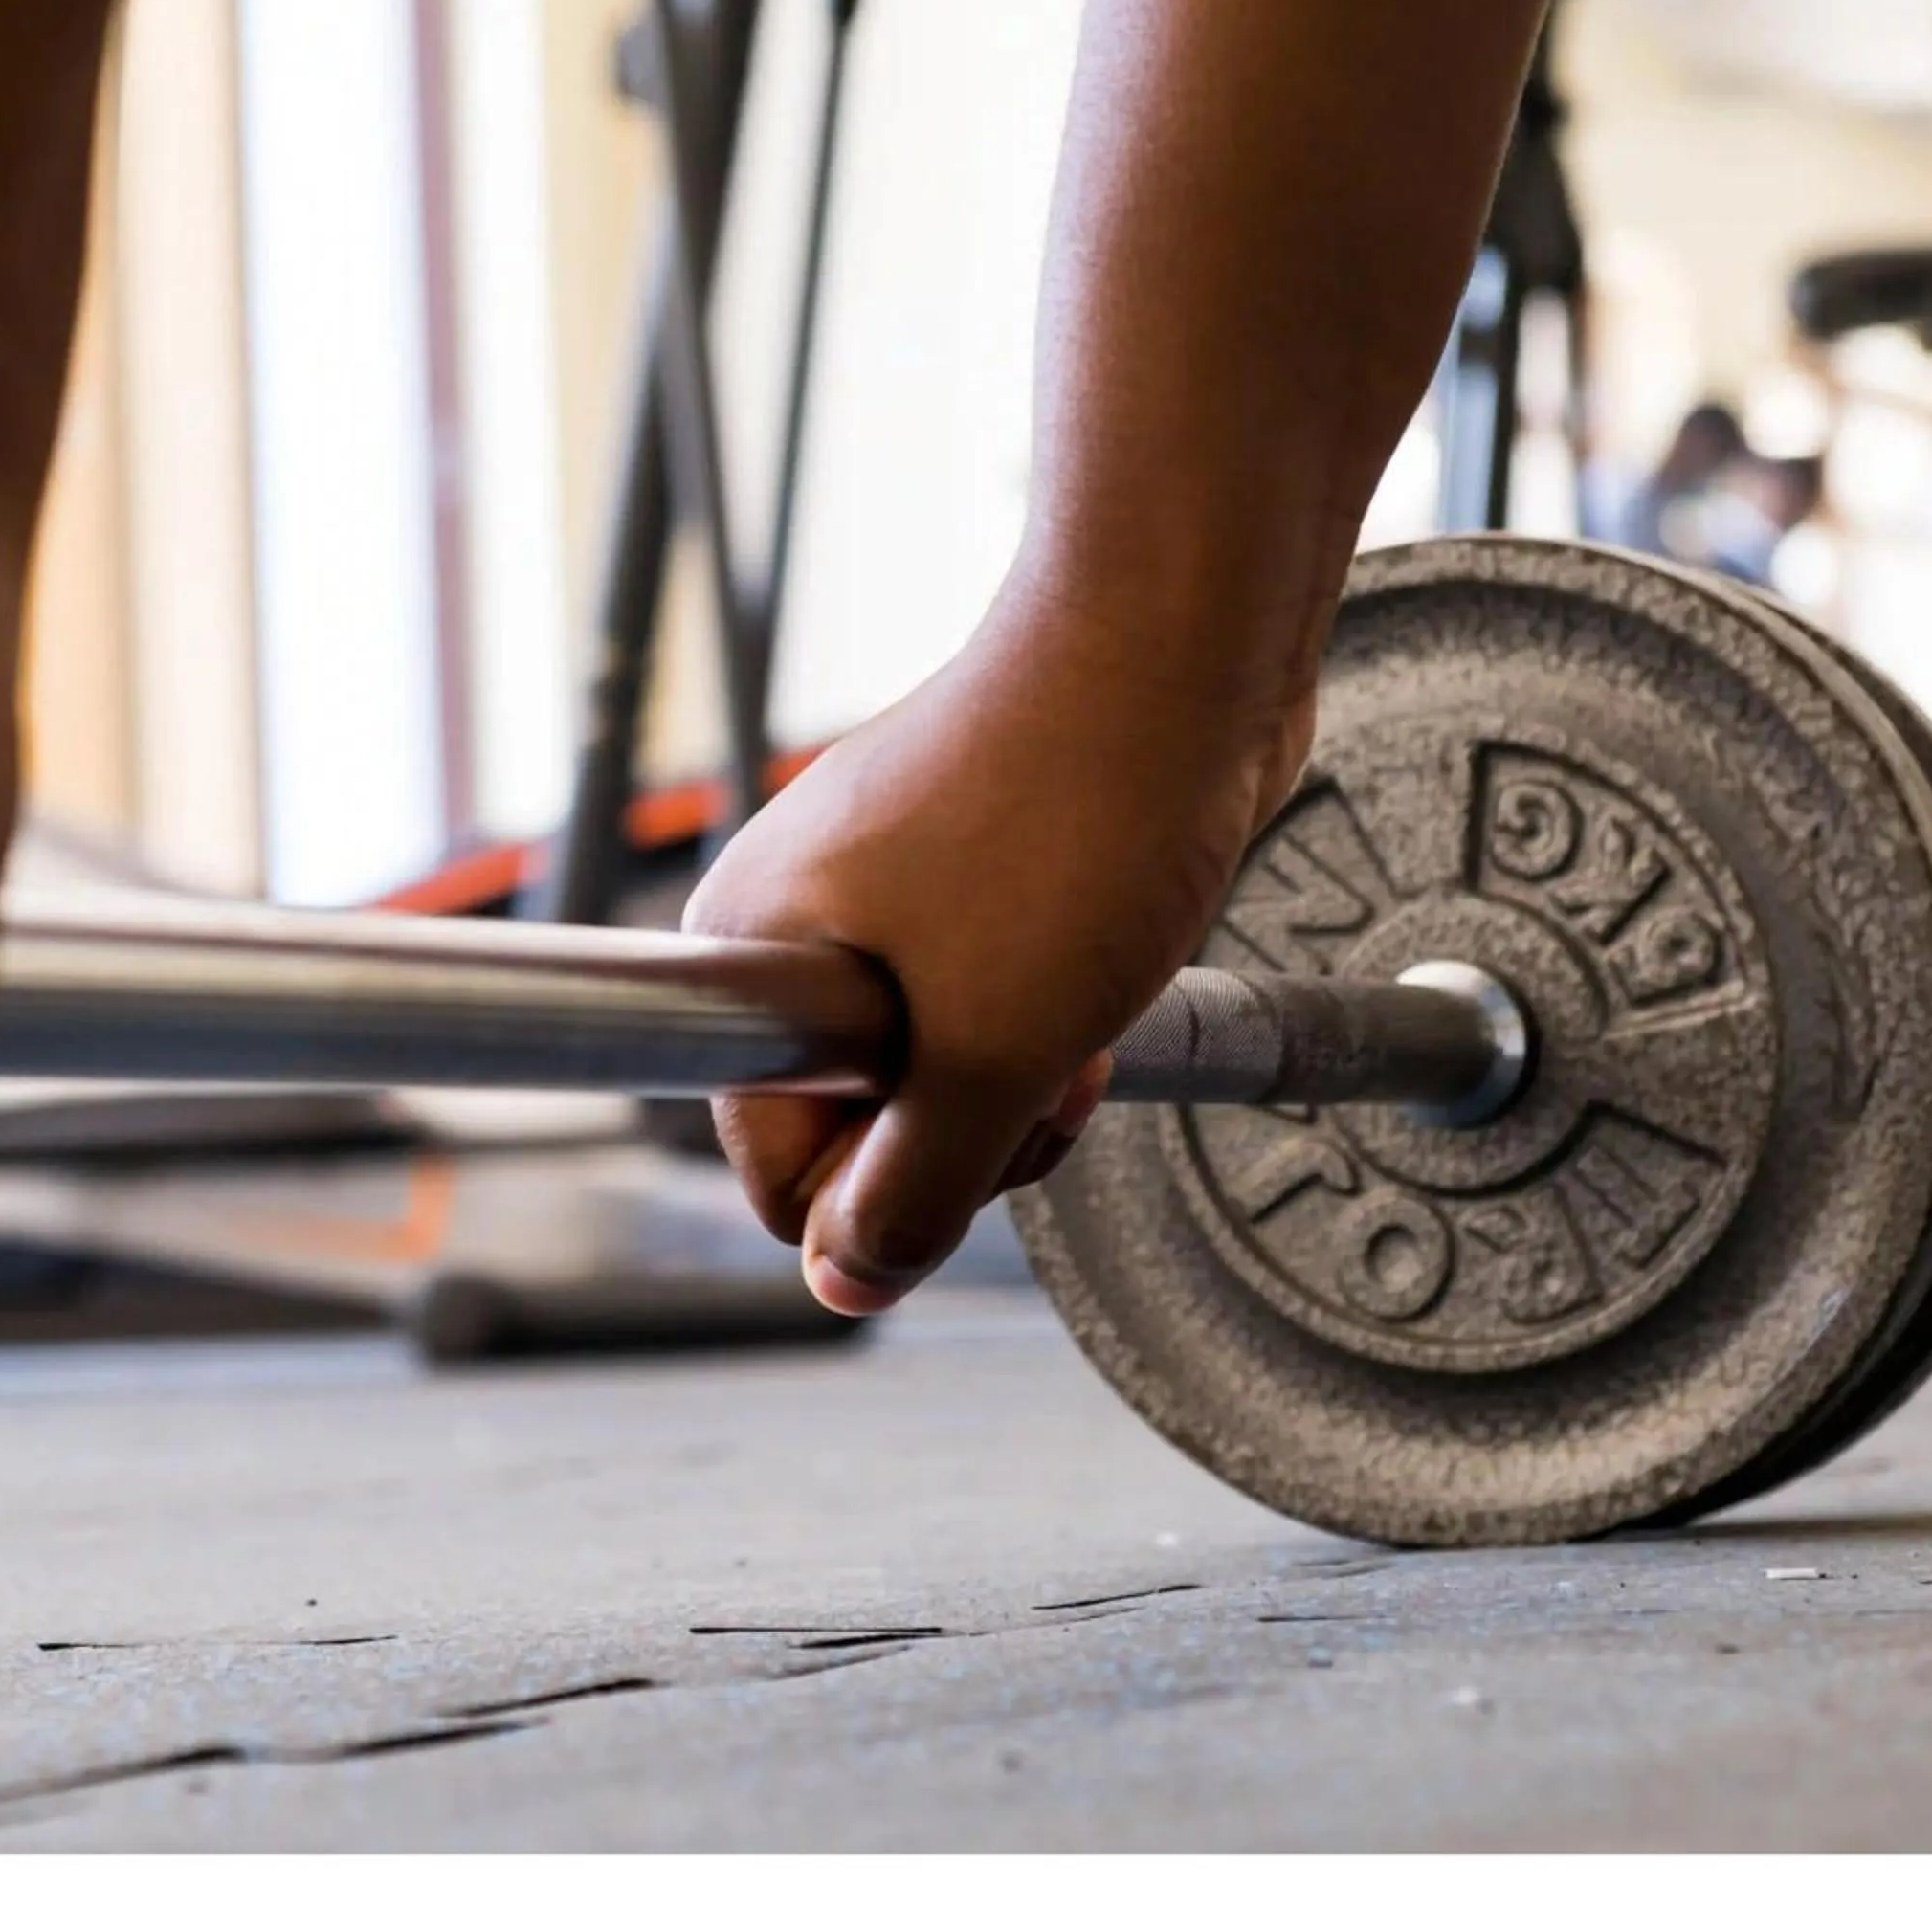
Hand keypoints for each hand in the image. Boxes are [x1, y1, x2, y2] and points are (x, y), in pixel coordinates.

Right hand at [685, 593, 1312, 1314]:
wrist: (1181, 645)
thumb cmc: (1075, 812)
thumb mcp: (993, 1050)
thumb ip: (910, 1193)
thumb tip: (844, 1286)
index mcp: (750, 951)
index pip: (777, 1171)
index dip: (889, 1188)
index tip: (979, 1118)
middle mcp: (791, 916)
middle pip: (856, 1124)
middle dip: (967, 1129)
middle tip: (1044, 1054)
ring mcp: (880, 887)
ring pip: (934, 1065)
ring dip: (1020, 1071)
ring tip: (1080, 998)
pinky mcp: (962, 868)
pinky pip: (985, 997)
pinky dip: (1049, 1010)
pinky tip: (1099, 962)